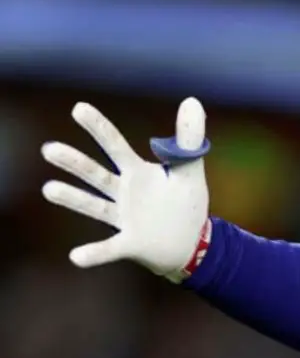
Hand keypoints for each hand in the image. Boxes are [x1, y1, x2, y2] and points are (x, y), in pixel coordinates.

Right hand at [41, 98, 211, 280]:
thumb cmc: (185, 204)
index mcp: (137, 172)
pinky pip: (109, 249)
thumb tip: (192, 100)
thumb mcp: (190, 170)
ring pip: (95, 206)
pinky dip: (94, 253)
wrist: (192, 243)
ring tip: (49, 188)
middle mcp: (124, 193)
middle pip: (97, 174)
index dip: (99, 128)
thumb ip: (189, 140)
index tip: (79, 108)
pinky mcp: (131, 244)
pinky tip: (76, 256)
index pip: (115, 146)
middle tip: (50, 149)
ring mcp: (124, 218)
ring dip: (73, 198)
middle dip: (75, 163)